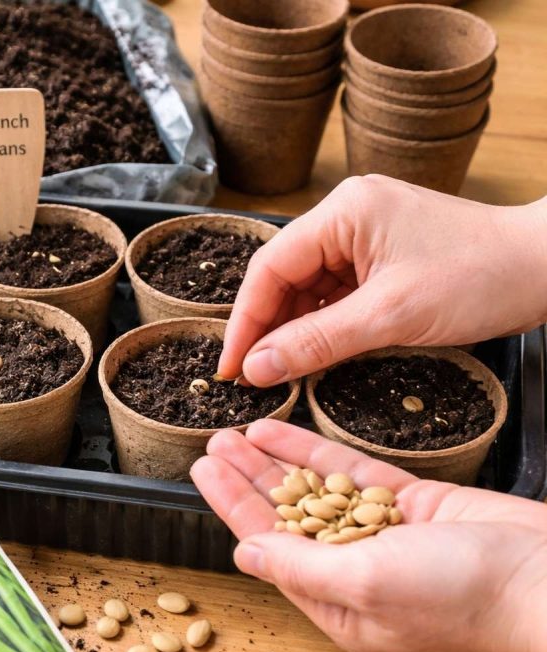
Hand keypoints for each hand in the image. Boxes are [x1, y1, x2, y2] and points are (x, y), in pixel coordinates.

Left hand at [191, 420, 546, 651]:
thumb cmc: (459, 595)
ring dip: (274, 461)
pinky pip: (349, 472)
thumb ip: (299, 567)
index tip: (203, 471)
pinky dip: (314, 451)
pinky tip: (282, 432)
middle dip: (246, 478)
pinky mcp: (407, 503)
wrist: (542, 573)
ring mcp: (380, 533)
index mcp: (336, 602)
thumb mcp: (364, 583)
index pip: (267, 545)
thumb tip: (244, 554)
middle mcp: (352, 568)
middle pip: (284, 514)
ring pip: (312, 489)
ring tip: (236, 432)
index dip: (232, 505)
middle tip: (212, 442)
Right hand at [217, 176, 546, 385]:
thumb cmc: (482, 278)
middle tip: (252, 376)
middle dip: (267, 327)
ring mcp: (364, 233)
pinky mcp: (381, 254)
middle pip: (284, 276)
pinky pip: (335, 291)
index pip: (270, 268)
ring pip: (307, 287)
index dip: (245, 322)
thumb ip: (316, 342)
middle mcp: (346, 214)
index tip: (231, 367)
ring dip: (294, 329)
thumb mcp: (391, 317)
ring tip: (281, 371)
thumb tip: (257, 369)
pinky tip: (314, 352)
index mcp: (342, 211)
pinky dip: (322, 324)